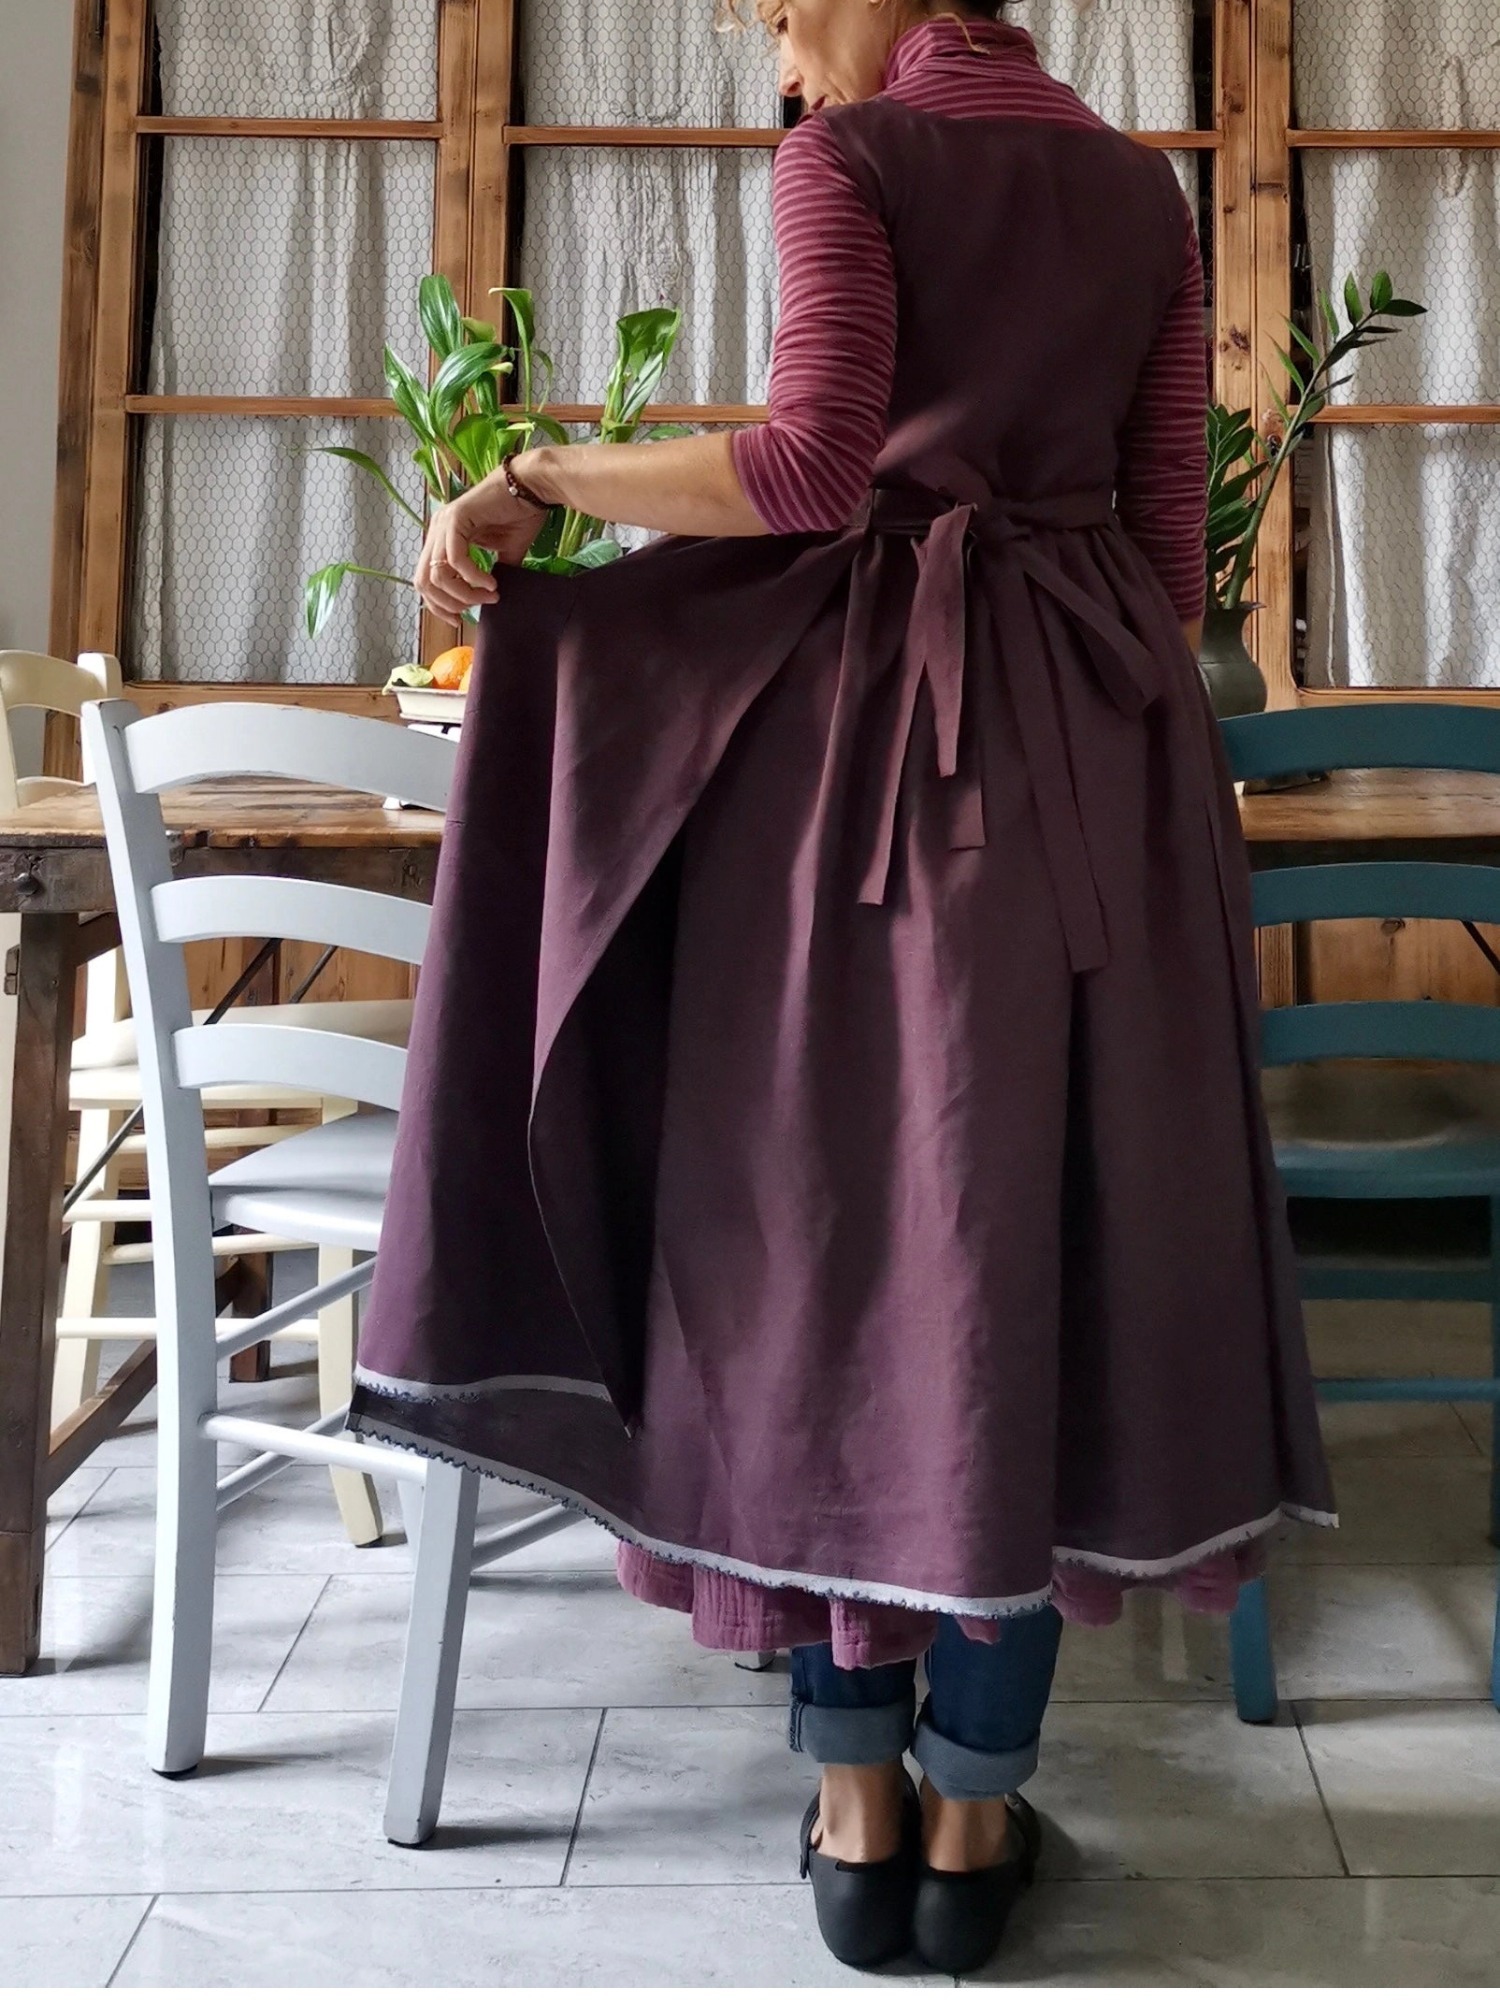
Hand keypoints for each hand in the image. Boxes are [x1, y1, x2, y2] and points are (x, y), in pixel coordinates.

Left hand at [413, 468, 548, 618]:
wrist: (532, 487)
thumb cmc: (520, 515)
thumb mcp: (504, 554)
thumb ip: (490, 575)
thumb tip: (490, 600)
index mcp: (443, 538)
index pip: (425, 580)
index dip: (438, 605)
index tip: (460, 619)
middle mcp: (437, 530)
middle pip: (424, 581)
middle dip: (448, 604)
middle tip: (476, 609)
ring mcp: (444, 523)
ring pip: (438, 574)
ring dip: (464, 594)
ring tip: (490, 596)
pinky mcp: (456, 518)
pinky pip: (456, 559)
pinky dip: (472, 577)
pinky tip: (491, 583)